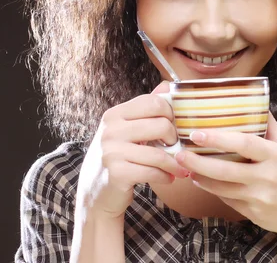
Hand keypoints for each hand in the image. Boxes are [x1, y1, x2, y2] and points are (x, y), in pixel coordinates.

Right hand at [75, 81, 189, 219]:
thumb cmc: (119, 155)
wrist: (96, 190)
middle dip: (175, 140)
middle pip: (162, 125)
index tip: (173, 127)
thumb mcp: (128, 128)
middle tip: (175, 148)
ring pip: (160, 153)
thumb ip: (147, 107)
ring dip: (175, 163)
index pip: (155, 102)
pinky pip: (153, 172)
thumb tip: (167, 85)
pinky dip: (166, 177)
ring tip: (179, 168)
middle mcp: (111, 130)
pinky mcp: (117, 173)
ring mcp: (112, 152)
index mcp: (115, 114)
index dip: (171, 114)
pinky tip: (168, 178)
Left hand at [175, 113, 276, 238]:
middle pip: (225, 170)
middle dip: (198, 162)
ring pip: (221, 187)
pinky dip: (213, 190)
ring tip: (186, 167)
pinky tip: (202, 181)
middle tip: (179, 154)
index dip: (219, 138)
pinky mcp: (254, 213)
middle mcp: (267, 178)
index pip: (244, 144)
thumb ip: (272, 129)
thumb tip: (258, 103)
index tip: (197, 133)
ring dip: (201, 177)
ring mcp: (259, 198)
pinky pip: (228, 199)